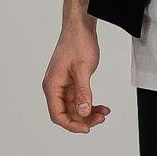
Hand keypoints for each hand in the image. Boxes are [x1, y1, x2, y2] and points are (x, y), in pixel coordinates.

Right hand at [42, 19, 111, 133]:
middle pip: (66, 114)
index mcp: (52, 85)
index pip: (57, 114)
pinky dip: (90, 104)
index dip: (71, 125)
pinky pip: (79, 100)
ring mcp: (63, 86)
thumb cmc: (78, 43)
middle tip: (101, 118)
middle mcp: (55, 88)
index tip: (87, 128)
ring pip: (74, 108)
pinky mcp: (71, 83)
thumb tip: (83, 112)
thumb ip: (83, 92)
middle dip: (84, 119)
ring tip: (104, 112)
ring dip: (89, 113)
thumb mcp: (83, 69)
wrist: (80, 27)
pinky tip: (102, 106)